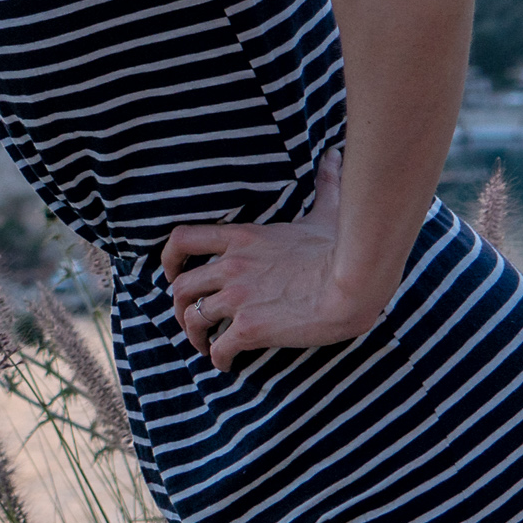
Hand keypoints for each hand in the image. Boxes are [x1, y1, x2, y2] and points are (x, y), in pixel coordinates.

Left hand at [157, 150, 384, 368]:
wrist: (354, 284)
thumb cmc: (343, 248)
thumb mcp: (325, 212)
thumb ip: (324, 186)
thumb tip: (335, 158)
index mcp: (242, 239)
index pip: (183, 240)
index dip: (168, 260)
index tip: (171, 274)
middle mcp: (231, 267)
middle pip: (181, 287)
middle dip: (179, 306)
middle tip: (190, 320)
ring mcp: (237, 298)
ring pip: (192, 318)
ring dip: (194, 335)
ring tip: (204, 346)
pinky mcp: (250, 328)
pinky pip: (218, 348)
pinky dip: (217, 358)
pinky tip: (226, 364)